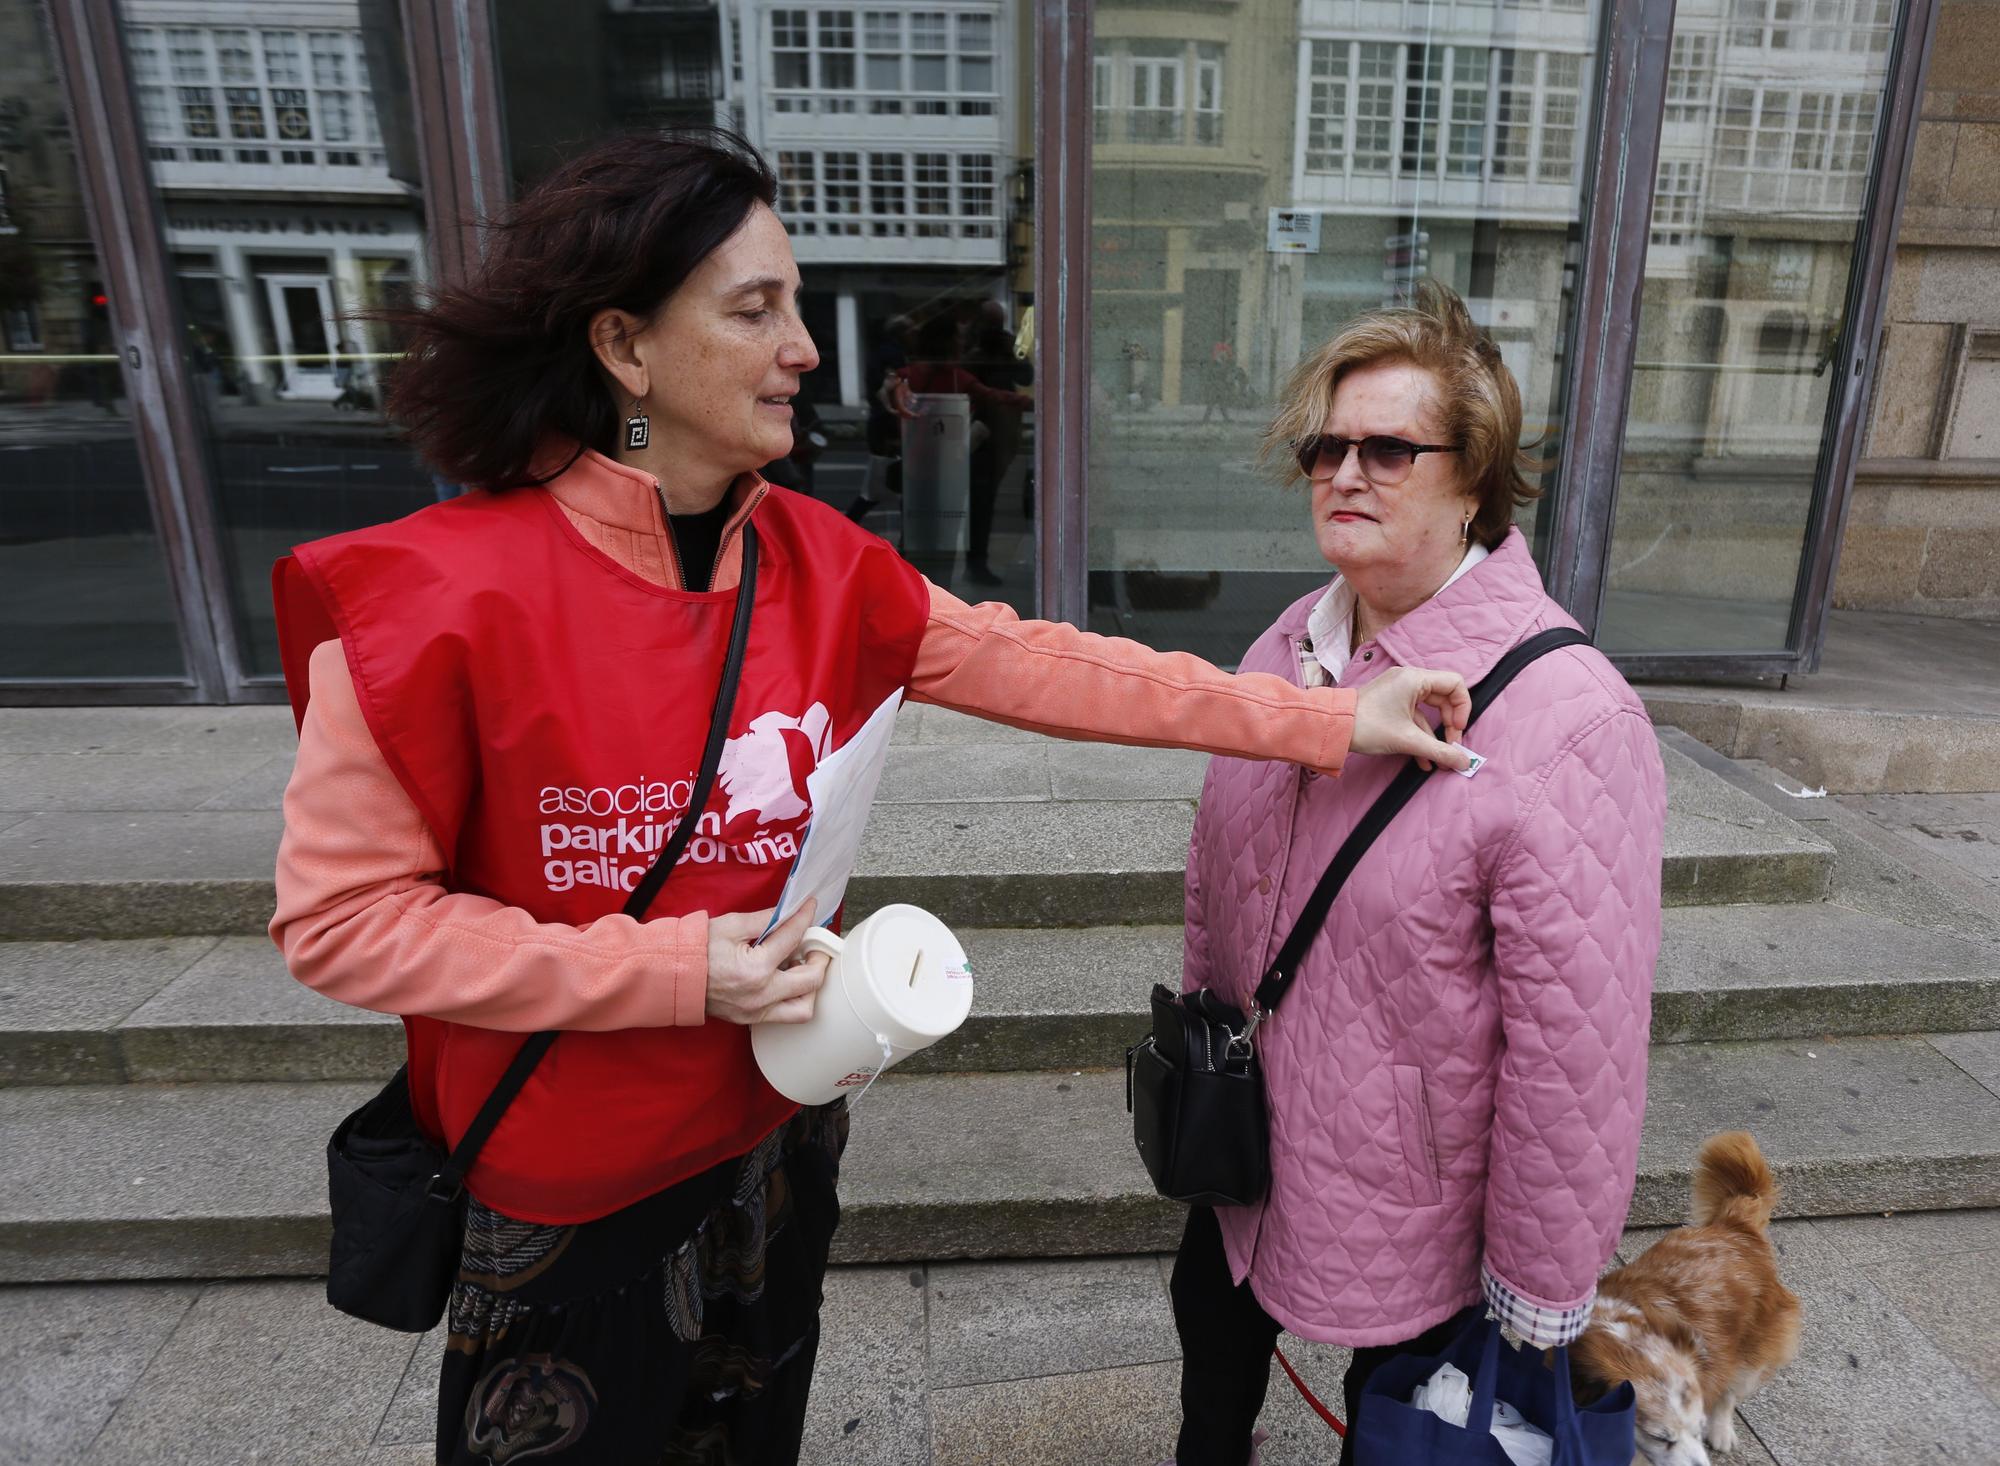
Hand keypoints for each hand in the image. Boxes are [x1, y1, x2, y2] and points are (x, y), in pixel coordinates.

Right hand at [705, 899, 829, 1024]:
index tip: (810, 907)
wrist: (671, 976)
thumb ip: (765, 919)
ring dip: (810, 987)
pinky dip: (793, 997)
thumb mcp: (731, 926)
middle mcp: (761, 995)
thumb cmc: (696, 950)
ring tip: (800, 966)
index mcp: (756, 969)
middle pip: (811, 980)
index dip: (805, 917)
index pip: (793, 938)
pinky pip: (784, 1015)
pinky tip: (784, 978)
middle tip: (813, 944)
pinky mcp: (751, 1019)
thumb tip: (788, 912)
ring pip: (804, 1008)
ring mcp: (757, 1011)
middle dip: (819, 957)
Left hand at [1351, 666, 1471, 772]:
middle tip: (1451, 747)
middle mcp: (1408, 679)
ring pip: (1428, 711)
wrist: (1332, 728)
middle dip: (1450, 725)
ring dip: (1435, 736)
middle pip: (1444, 698)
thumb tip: (1464, 762)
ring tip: (1439, 760)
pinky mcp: (1390, 703)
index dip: (1463, 708)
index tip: (1457, 730)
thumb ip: (1440, 751)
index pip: (1455, 684)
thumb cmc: (1368, 726)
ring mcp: (1398, 691)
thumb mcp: (1408, 740)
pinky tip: (1423, 761)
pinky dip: (1420, 736)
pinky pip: (1413, 717)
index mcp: (1415, 679)